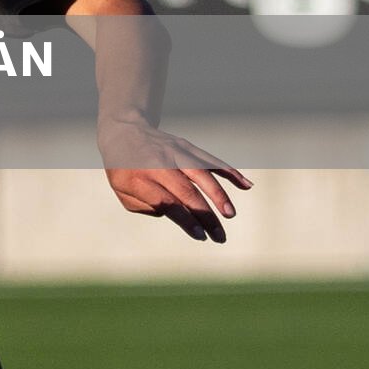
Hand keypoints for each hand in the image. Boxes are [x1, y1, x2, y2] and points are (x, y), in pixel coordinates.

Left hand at [100, 121, 252, 242]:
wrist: (123, 131)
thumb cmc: (123, 169)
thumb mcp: (122, 191)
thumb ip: (146, 206)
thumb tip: (177, 214)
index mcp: (139, 179)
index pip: (166, 202)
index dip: (184, 219)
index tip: (200, 236)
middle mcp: (157, 164)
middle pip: (186, 192)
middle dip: (205, 216)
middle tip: (220, 237)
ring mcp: (173, 153)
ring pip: (201, 174)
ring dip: (218, 194)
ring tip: (230, 214)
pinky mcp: (186, 146)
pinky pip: (209, 160)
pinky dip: (229, 172)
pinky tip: (246, 185)